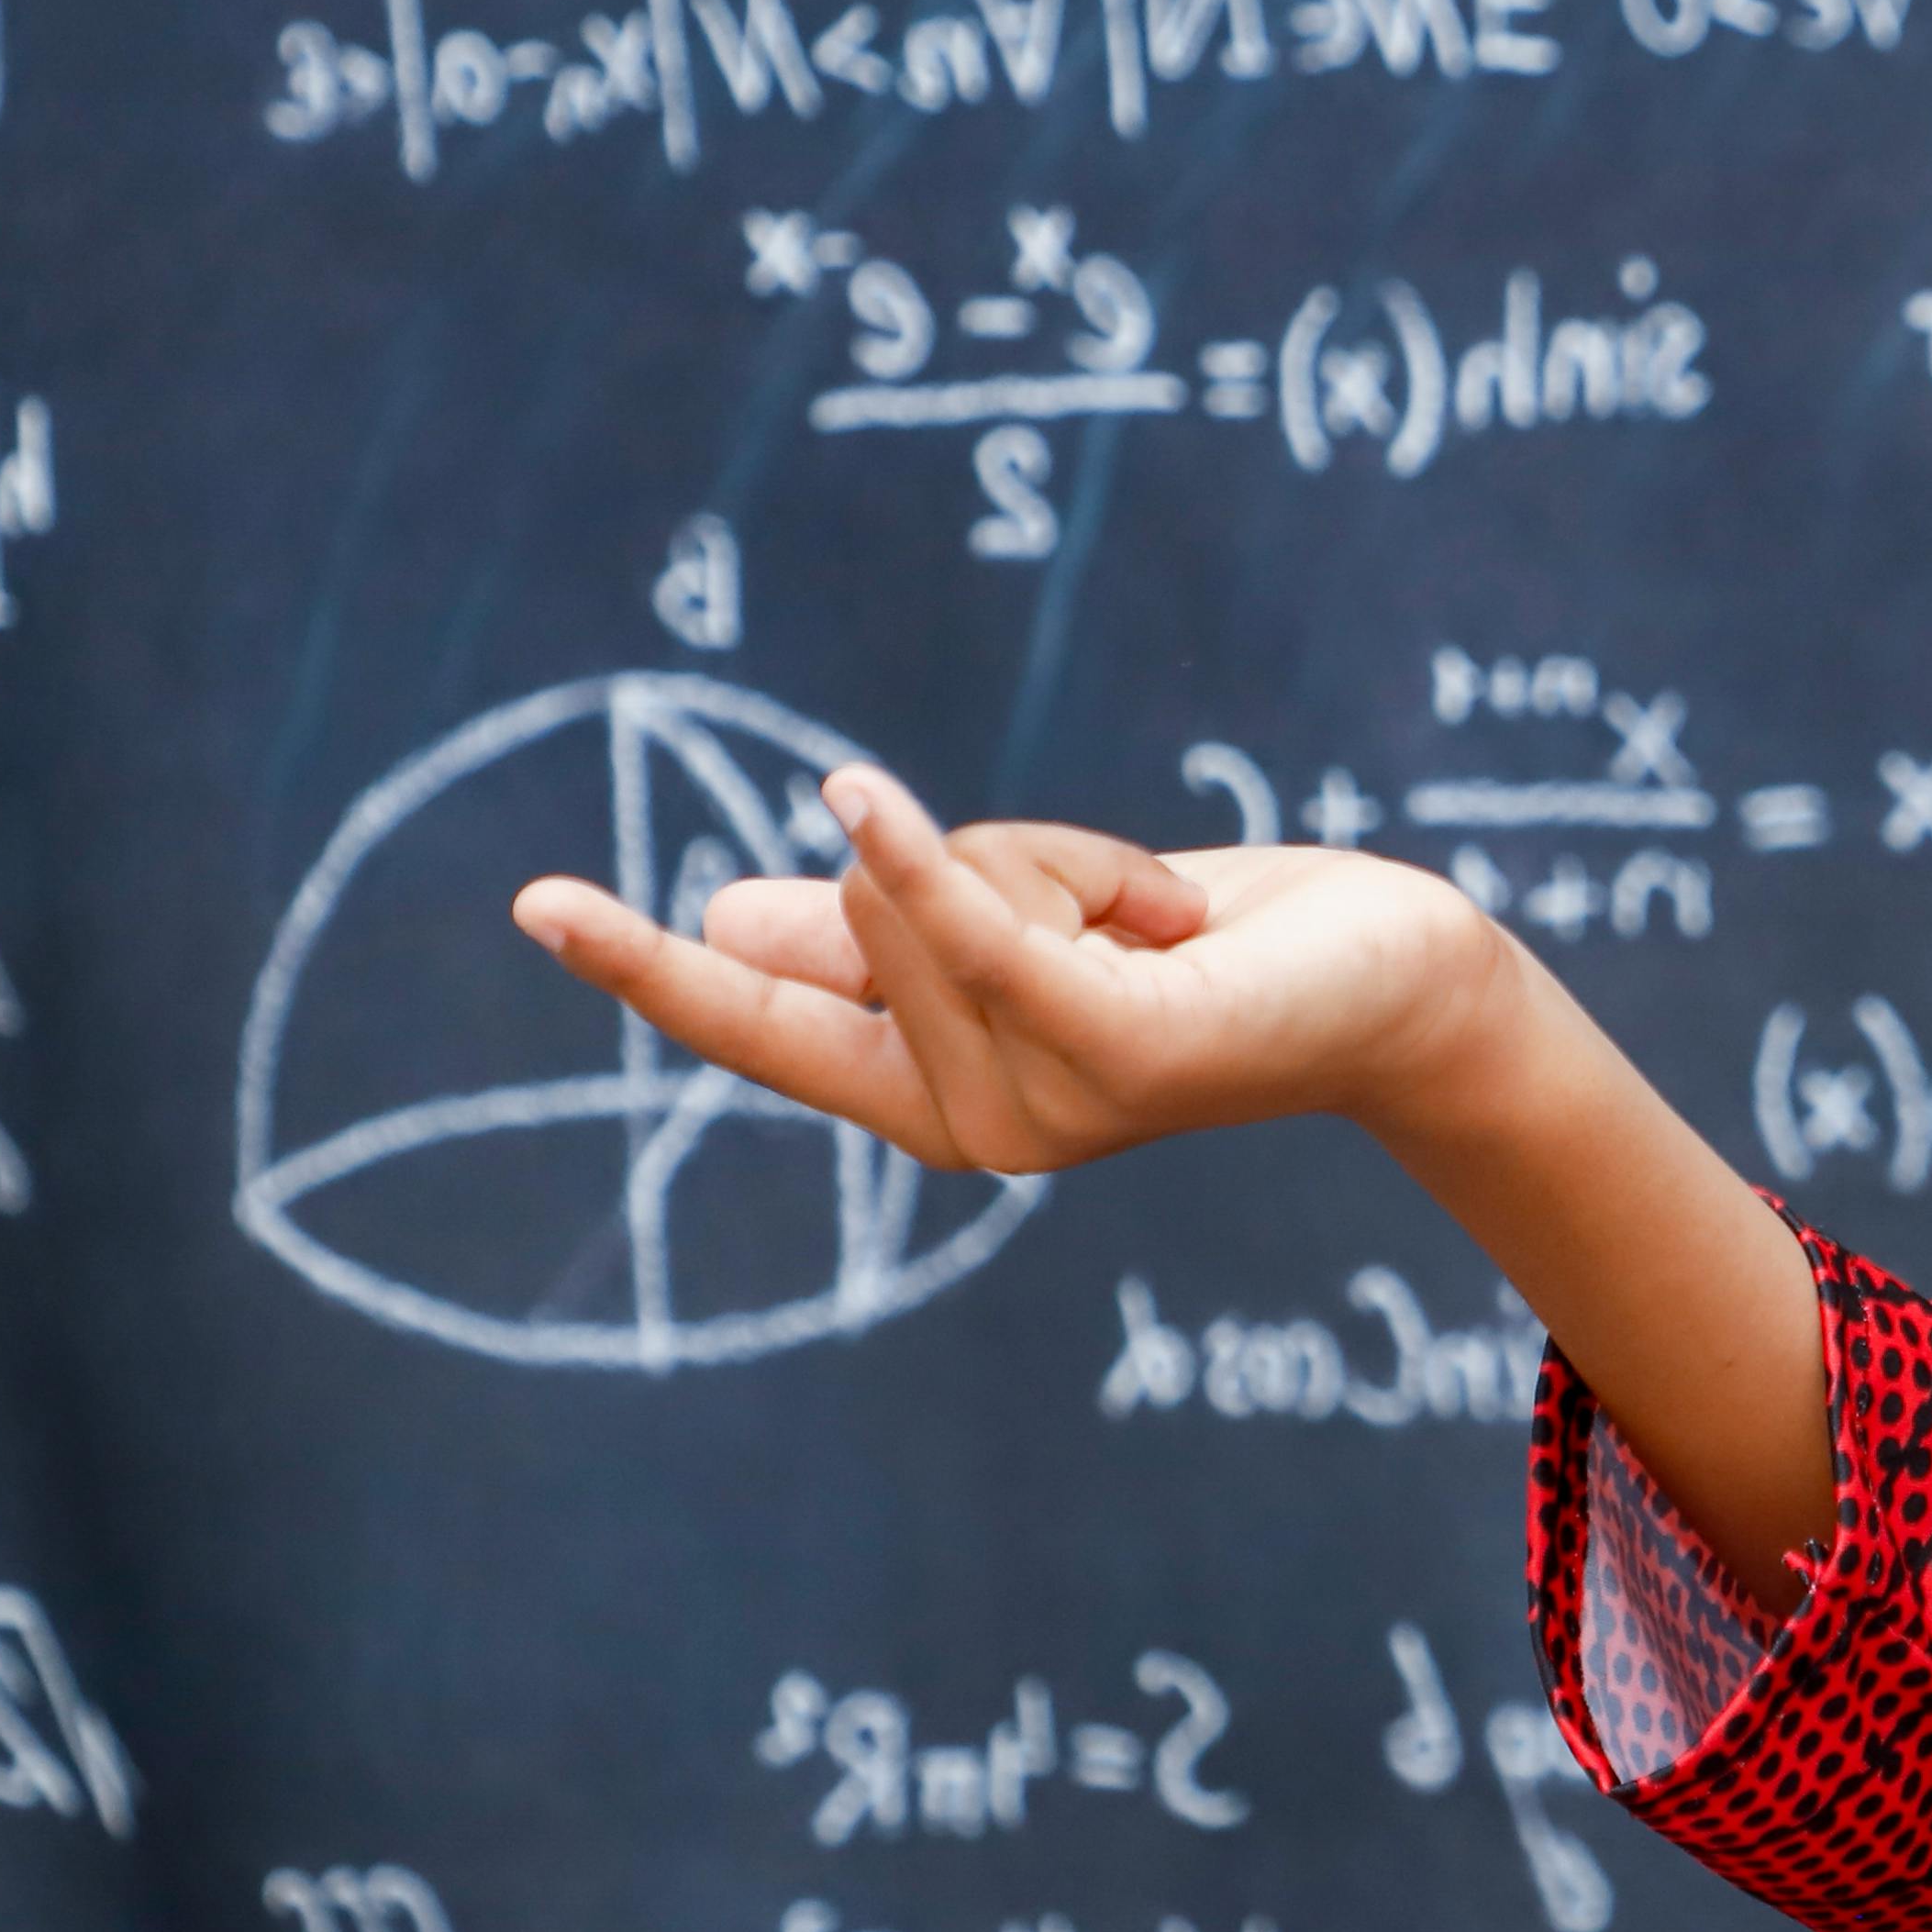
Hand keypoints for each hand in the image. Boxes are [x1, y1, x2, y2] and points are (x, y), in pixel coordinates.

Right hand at [511, 764, 1503, 1175]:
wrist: (1396, 978)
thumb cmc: (1215, 950)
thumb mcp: (1031, 927)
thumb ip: (887, 937)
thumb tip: (722, 921)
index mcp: (933, 1100)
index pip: (757, 1025)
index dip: (645, 966)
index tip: (535, 900)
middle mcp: (971, 1128)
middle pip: (868, 898)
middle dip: (995, 853)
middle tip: (1134, 906)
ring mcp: (1040, 1107)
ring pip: (943, 883)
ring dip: (1069, 854)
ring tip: (1176, 919)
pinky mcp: (1115, 1053)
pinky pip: (983, 938)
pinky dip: (924, 864)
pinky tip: (858, 803)